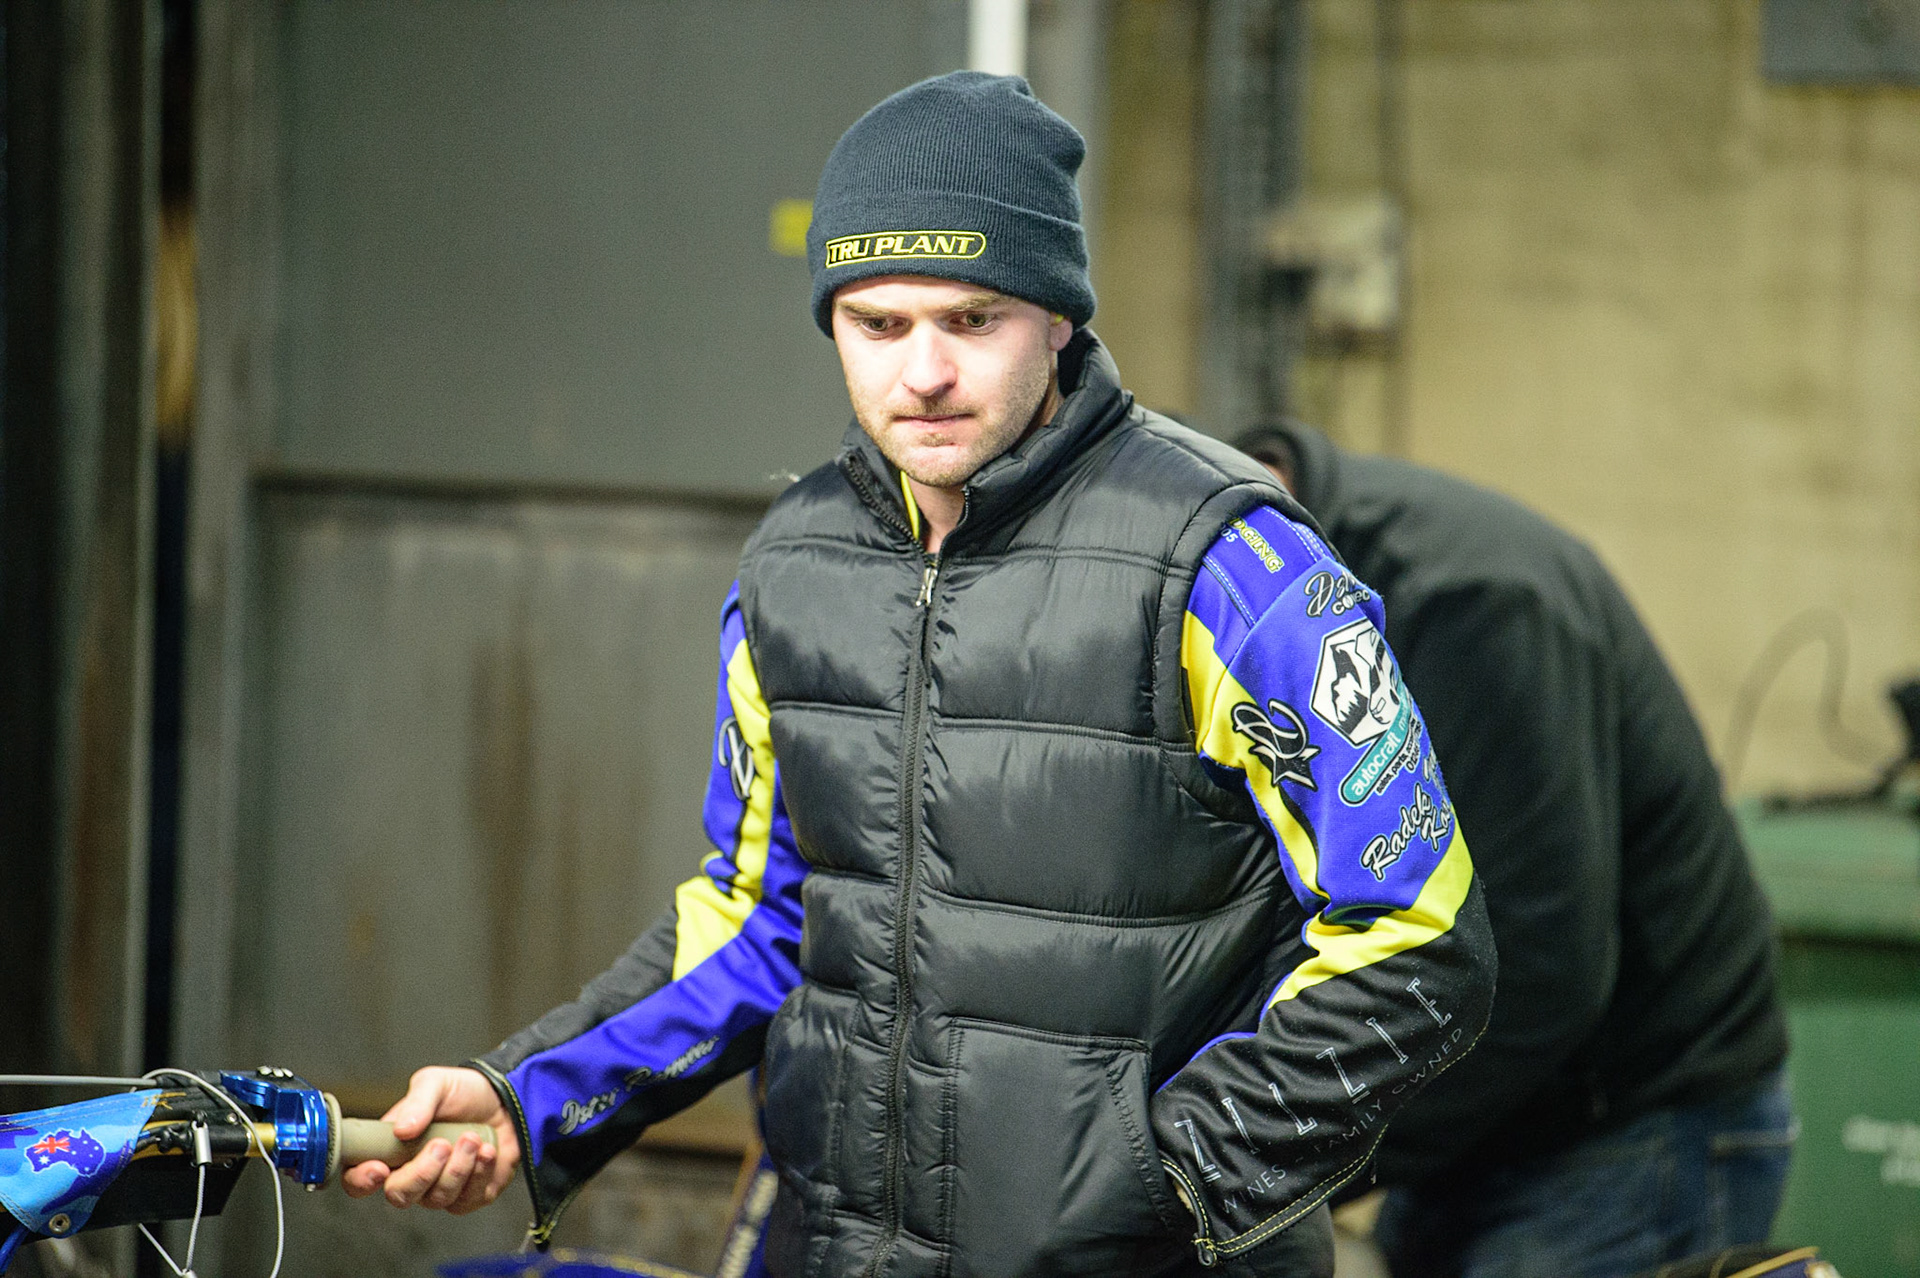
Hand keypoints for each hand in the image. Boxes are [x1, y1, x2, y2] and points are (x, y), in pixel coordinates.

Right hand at [341, 1066, 519, 1214]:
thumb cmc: (463, 1093)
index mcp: (391, 1149)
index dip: (360, 1180)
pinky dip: (479, 1173)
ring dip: (457, 1167)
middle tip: (441, 1145)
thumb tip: (401, 1130)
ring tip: (471, 1137)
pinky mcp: (468, 1196)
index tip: (379, 1168)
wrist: (506, 1100)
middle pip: (399, 1195)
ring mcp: (439, 1188)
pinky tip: (486, 1150)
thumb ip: (417, 1102)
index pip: (358, 1177)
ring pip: (436, 1198)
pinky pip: (466, 1199)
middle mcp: (411, 1174)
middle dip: (421, 1173)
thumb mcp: (436, 1084)